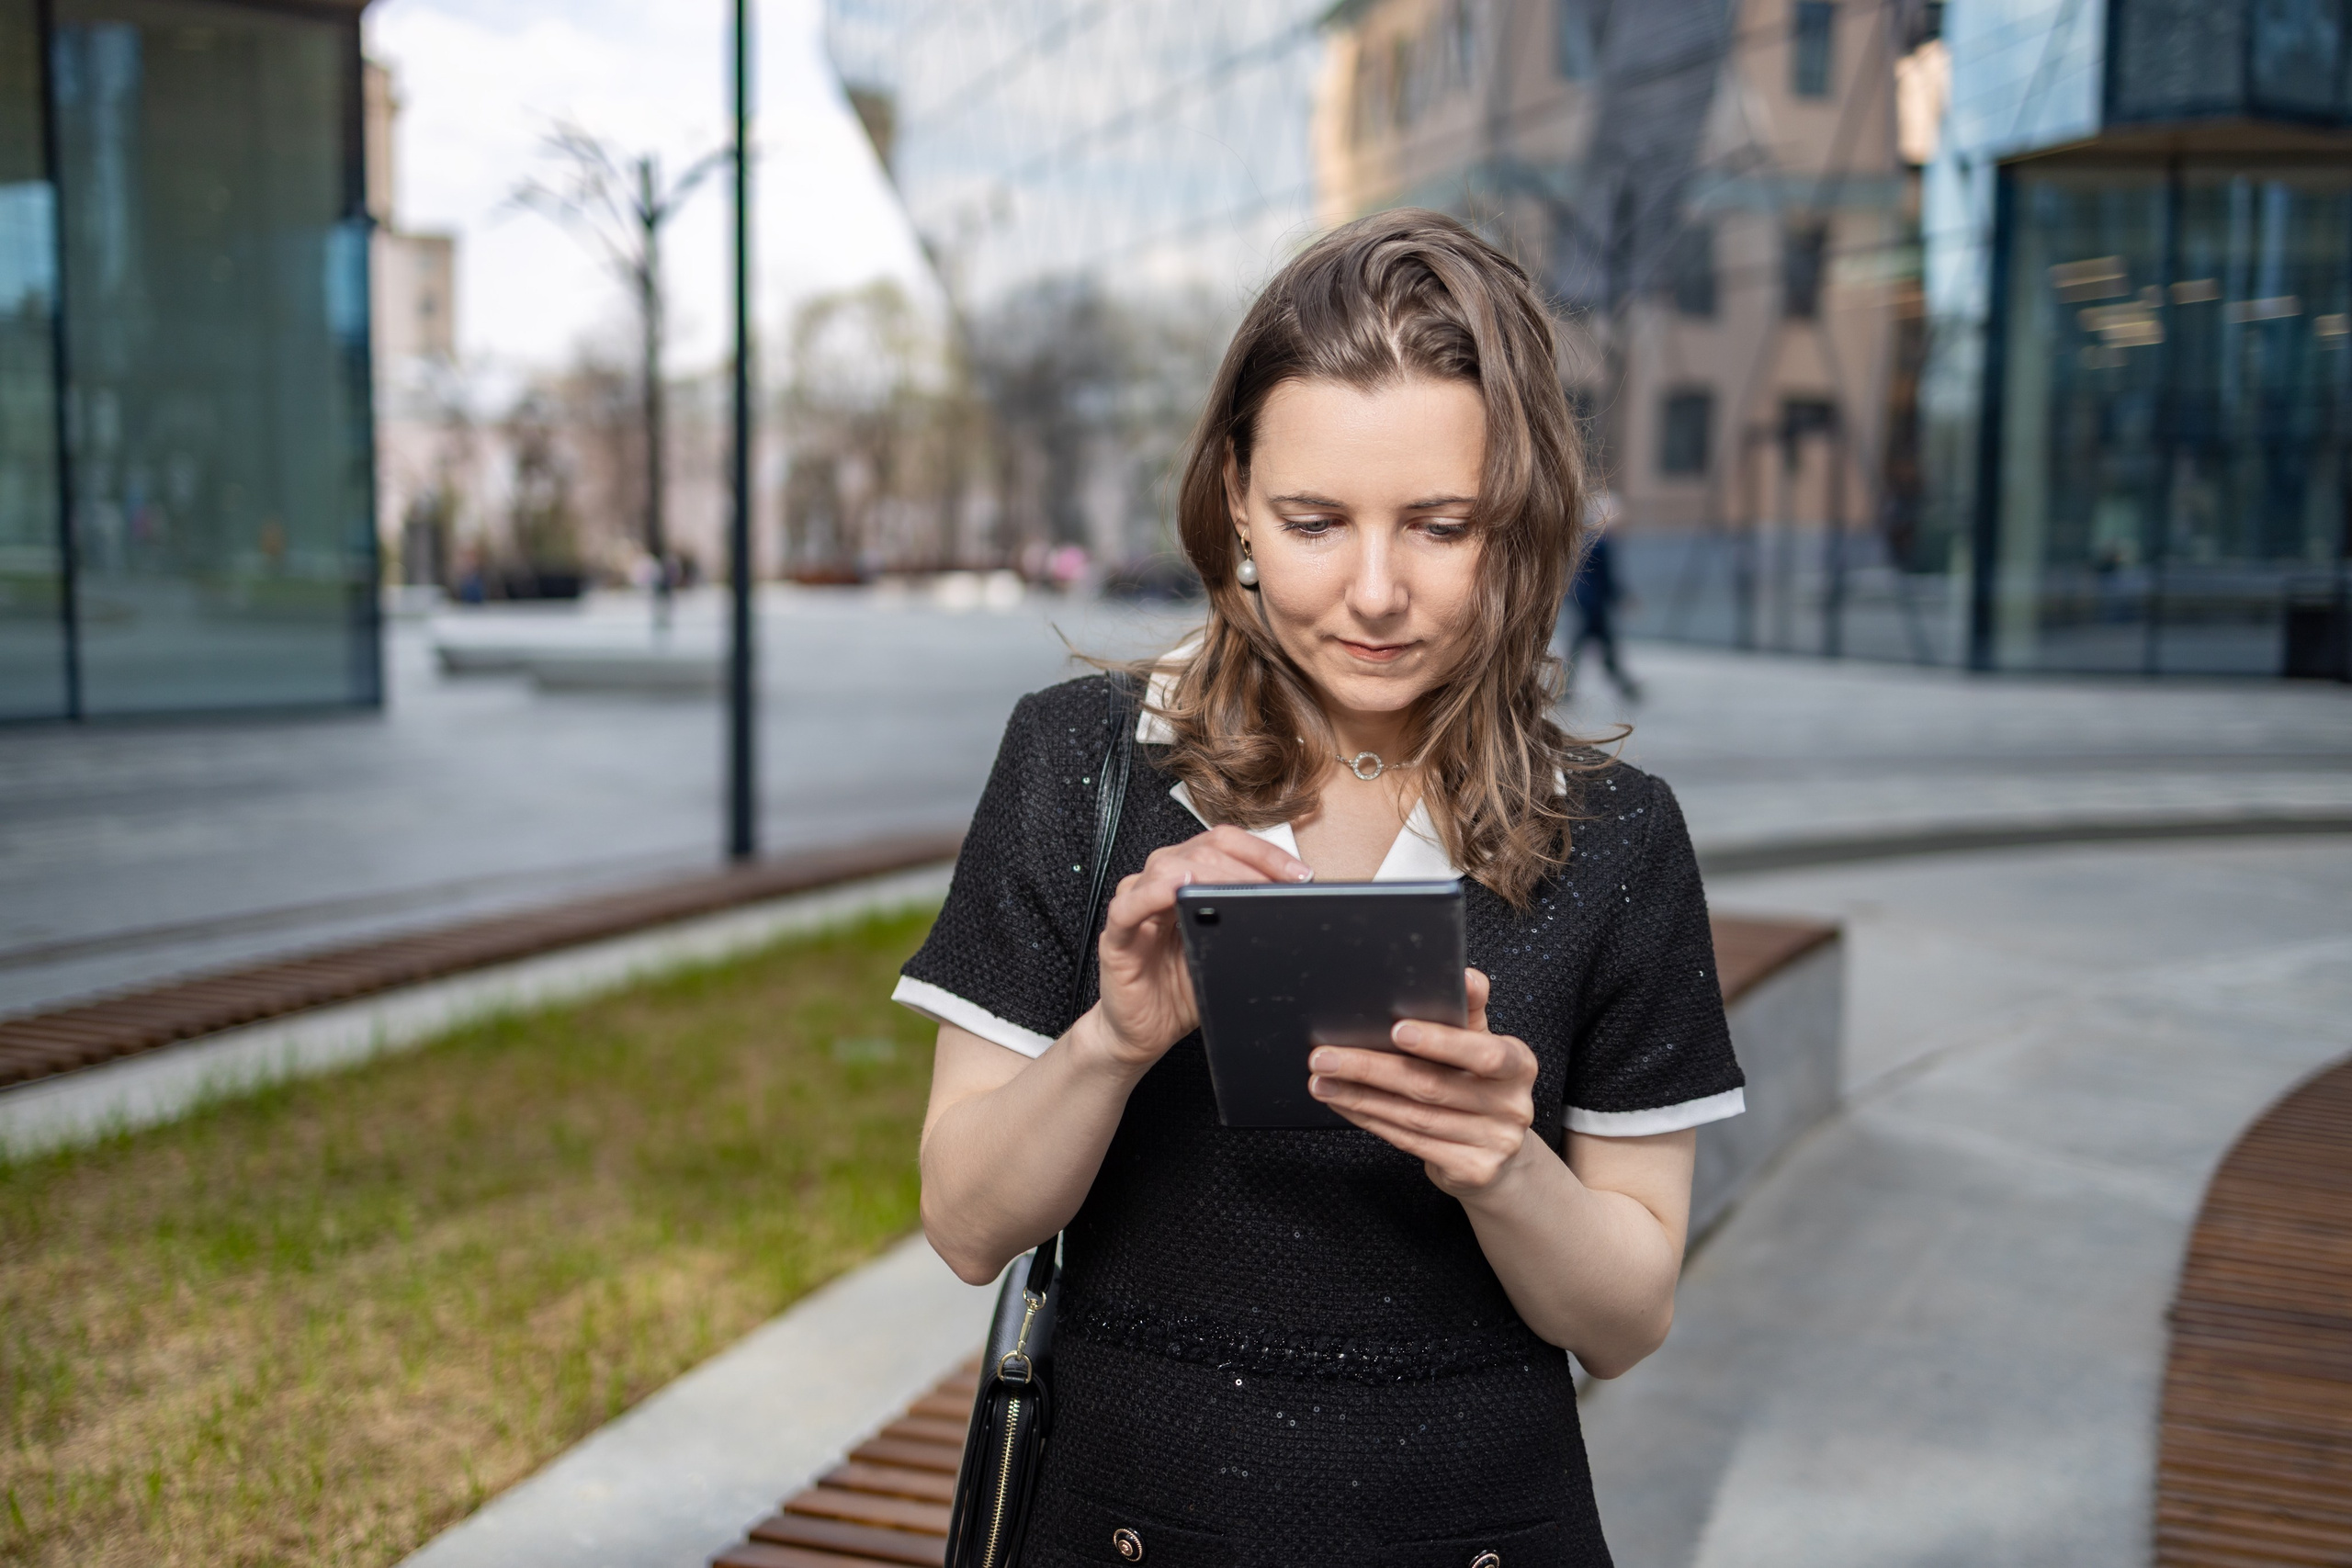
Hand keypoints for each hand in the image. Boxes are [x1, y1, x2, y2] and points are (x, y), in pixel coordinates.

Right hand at [1091, 825, 1312, 1068]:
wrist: (1145, 1032)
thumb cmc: (1182, 990)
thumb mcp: (1228, 952)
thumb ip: (1247, 925)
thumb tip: (1293, 912)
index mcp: (1187, 876)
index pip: (1226, 843)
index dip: (1265, 852)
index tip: (1299, 875)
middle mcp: (1159, 882)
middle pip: (1203, 849)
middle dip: (1248, 866)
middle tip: (1279, 890)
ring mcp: (1135, 905)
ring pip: (1168, 866)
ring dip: (1211, 876)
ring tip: (1241, 894)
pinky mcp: (1116, 937)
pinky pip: (1128, 907)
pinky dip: (1153, 894)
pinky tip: (1178, 891)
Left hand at [1306, 969, 1538, 1194]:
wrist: (1500, 1154)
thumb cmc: (1481, 1086)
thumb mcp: (1482, 1044)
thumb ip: (1468, 1011)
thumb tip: (1464, 975)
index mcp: (1519, 1065)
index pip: (1483, 1052)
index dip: (1441, 1042)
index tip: (1396, 1029)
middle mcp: (1513, 1106)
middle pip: (1432, 1085)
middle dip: (1371, 1068)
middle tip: (1325, 1056)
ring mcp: (1495, 1143)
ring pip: (1414, 1117)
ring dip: (1360, 1097)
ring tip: (1322, 1081)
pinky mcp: (1472, 1171)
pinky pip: (1410, 1141)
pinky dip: (1371, 1120)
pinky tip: (1345, 1105)